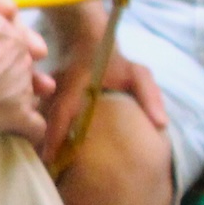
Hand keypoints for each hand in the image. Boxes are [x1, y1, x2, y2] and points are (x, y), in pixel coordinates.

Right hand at [0, 0, 52, 140]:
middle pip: (24, 66)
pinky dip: (33, 132)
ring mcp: (22, 90)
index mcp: (10, 35)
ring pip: (31, 94)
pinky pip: (34, 127)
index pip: (15, 38)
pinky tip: (30, 135)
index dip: (7, 43)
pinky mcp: (17, 117)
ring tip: (17, 102)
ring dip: (28, 98)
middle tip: (1, 78)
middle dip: (18, 71)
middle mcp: (22, 61)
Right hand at [40, 35, 168, 164]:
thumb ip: (149, 96)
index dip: (54, 135)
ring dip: (42, 138)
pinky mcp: (49, 97)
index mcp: (77, 88)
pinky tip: (47, 146)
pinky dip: (46, 130)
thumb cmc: (115, 59)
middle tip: (46, 168)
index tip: (49, 157)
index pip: (61, 114)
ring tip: (45, 163)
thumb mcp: (138, 73)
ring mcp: (51, 94)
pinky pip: (45, 115)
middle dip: (43, 143)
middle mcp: (59, 92)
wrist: (88, 36)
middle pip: (45, 120)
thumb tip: (161, 124)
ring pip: (42, 117)